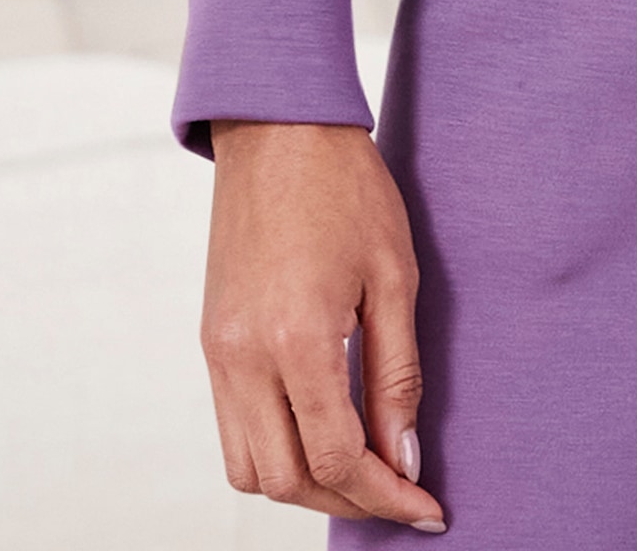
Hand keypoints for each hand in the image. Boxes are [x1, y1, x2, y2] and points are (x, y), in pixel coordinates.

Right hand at [201, 118, 447, 529]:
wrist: (278, 128)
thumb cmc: (345, 187)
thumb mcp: (394, 276)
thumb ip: (397, 375)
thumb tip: (404, 458)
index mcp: (295, 339)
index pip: (338, 458)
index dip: (386, 496)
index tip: (426, 508)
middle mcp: (243, 358)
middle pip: (287, 481)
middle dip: (348, 499)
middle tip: (401, 494)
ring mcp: (217, 354)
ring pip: (250, 469)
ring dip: (305, 484)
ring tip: (362, 469)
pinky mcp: (209, 342)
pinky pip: (232, 431)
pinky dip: (275, 451)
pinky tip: (320, 433)